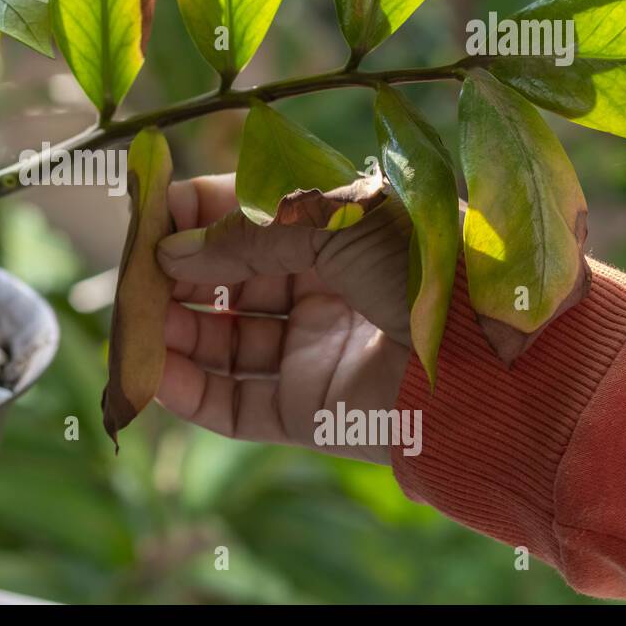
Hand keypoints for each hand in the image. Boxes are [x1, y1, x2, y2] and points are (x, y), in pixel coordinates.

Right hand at [155, 174, 414, 464]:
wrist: (497, 364)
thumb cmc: (427, 268)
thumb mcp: (334, 226)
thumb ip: (246, 240)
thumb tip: (170, 252)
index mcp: (333, 231)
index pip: (244, 217)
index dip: (193, 214)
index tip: (143, 213)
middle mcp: (319, 288)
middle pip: (223, 282)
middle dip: (173, 277)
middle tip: (129, 277)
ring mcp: (311, 351)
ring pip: (220, 343)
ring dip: (172, 334)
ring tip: (133, 327)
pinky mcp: (309, 412)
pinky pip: (235, 402)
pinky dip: (191, 391)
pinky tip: (153, 376)